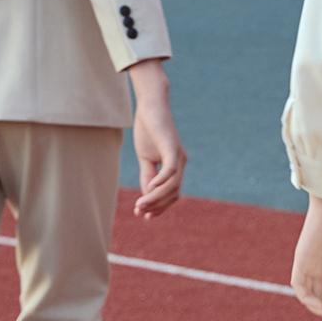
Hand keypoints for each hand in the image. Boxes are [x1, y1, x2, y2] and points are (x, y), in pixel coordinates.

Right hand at [128, 59, 183, 218]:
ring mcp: (178, 154)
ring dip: (155, 197)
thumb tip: (146, 195)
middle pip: (173, 193)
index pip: (172, 193)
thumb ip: (147, 176)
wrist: (150, 104)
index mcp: (176, 166)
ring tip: (140, 205)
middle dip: (157, 206)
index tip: (144, 216)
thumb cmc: (148, 129)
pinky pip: (170, 169)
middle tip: (140, 212)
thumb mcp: (145, 157)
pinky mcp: (171, 146)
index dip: (160, 207)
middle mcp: (181, 162)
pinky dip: (161, 182)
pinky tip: (150, 188)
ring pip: (172, 185)